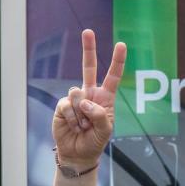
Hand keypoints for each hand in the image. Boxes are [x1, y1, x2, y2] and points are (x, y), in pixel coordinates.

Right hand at [52, 29, 126, 169]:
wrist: (77, 153)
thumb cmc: (95, 141)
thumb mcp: (105, 130)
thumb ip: (99, 114)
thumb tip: (84, 100)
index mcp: (105, 98)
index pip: (112, 76)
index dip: (117, 61)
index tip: (121, 45)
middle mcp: (90, 94)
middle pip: (88, 67)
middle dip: (88, 48)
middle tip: (88, 31)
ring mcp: (75, 98)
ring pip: (78, 94)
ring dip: (82, 115)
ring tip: (83, 127)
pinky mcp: (63, 105)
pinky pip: (67, 105)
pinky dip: (73, 119)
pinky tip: (74, 127)